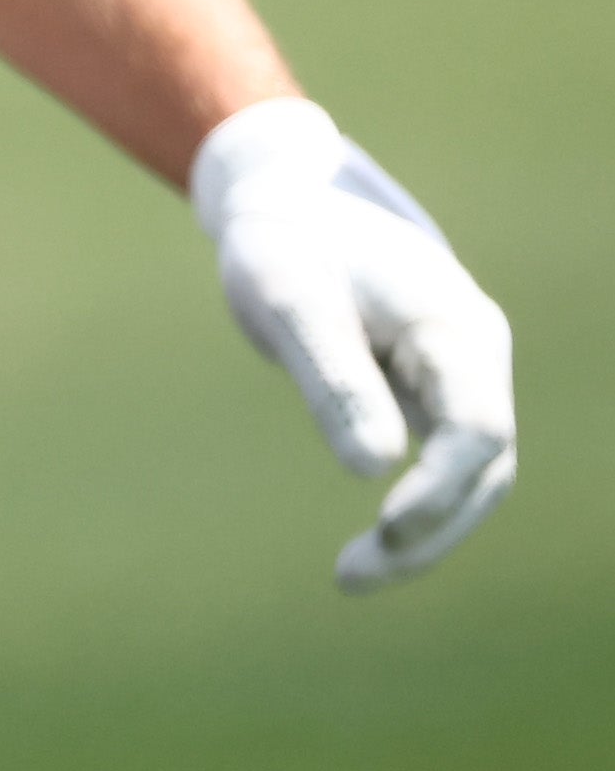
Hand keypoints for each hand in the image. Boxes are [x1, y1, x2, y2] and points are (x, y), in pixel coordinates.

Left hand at [195, 97, 517, 590]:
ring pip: (471, 471)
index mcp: (453, 327)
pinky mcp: (434, 387)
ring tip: (351, 575)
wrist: (291, 195)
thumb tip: (374, 469)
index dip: (441, 487)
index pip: (477, 428)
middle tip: (352, 575)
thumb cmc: (285, 238)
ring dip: (426, 528)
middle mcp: (474, 354)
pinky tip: (371, 544)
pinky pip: (444, 459)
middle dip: (432, 529)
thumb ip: (333, 376)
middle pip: (486, 465)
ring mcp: (461, 372)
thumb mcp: (287, 295)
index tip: (384, 526)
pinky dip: (416, 502)